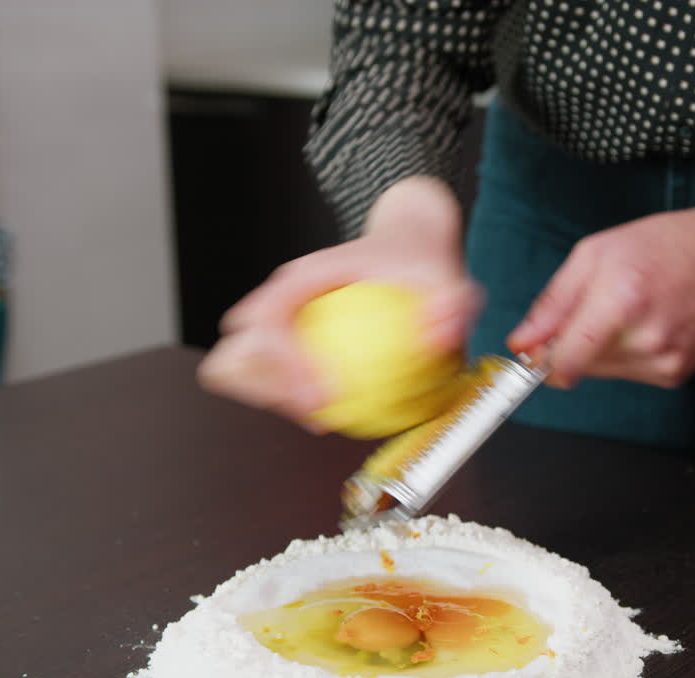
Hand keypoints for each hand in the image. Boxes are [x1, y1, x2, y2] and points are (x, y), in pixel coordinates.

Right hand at [197, 176, 480, 425]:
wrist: (406, 241)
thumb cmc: (420, 258)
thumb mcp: (447, 275)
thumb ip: (451, 304)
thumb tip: (439, 338)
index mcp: (306, 276)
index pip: (271, 318)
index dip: (283, 363)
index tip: (320, 398)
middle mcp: (284, 295)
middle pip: (243, 348)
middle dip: (266, 388)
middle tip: (315, 415)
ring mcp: (282, 316)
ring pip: (248, 366)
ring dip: (272, 397)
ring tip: (320, 420)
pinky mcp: (290, 335)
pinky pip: (277, 373)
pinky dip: (292, 398)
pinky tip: (330, 417)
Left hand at [507, 199, 694, 388]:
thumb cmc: (661, 245)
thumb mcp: (594, 254)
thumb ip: (553, 304)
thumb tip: (521, 343)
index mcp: (622, 300)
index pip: (566, 362)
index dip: (543, 362)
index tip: (536, 352)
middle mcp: (647, 337)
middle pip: (579, 368)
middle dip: (573, 345)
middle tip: (598, 307)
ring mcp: (665, 359)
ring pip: (602, 373)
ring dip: (601, 350)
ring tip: (630, 311)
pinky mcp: (676, 373)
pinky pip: (629, 374)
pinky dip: (627, 355)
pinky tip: (648, 324)